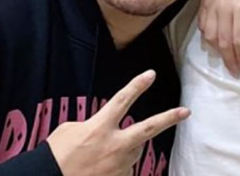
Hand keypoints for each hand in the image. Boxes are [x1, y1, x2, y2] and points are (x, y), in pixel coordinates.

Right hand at [46, 70, 189, 175]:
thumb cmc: (54, 157)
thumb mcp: (69, 132)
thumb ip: (93, 125)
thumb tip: (104, 128)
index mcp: (98, 128)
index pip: (122, 100)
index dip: (137, 86)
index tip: (151, 74)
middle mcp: (114, 146)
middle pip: (148, 128)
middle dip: (169, 118)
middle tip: (185, 111)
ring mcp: (119, 165)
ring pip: (133, 151)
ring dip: (125, 149)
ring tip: (101, 157)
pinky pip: (124, 169)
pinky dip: (116, 166)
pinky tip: (100, 169)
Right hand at [197, 0, 239, 76]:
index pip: (239, 42)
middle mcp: (224, 8)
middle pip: (222, 42)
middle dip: (229, 59)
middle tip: (235, 71)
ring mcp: (213, 3)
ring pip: (209, 35)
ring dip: (217, 50)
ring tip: (227, 57)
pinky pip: (202, 22)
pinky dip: (207, 35)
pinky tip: (215, 41)